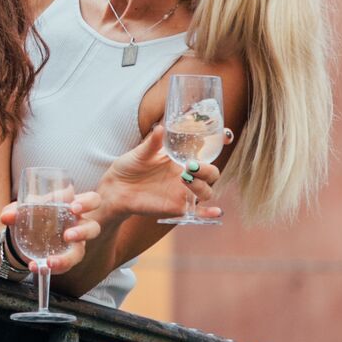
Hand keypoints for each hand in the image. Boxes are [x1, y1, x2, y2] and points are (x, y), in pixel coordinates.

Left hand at [0, 190, 104, 271]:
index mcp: (73, 206)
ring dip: (66, 258)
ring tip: (50, 261)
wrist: (22, 237)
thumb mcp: (23, 210)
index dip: (85, 203)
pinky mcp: (66, 259)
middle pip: (93, 227)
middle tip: (68, 235)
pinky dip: (50, 267)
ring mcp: (74, 244)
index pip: (89, 201)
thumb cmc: (31, 215)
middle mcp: (78, 225)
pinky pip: (64, 266)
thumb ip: (14, 211)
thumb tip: (6, 216)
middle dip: (83, 231)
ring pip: (80, 251)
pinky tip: (37, 266)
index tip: (72, 205)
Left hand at [99, 129, 223, 220]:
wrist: (116, 189)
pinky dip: (209, 213)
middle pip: (212, 173)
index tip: (226, 135)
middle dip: (207, 169)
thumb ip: (153, 143)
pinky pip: (198, 212)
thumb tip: (160, 128)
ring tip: (184, 179)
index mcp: (181, 157)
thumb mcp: (140, 152)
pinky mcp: (179, 207)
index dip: (220, 142)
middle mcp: (187, 174)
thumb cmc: (129, 167)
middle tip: (190, 165)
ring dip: (201, 186)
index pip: (208, 150)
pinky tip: (216, 212)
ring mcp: (185, 192)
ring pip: (207, 191)